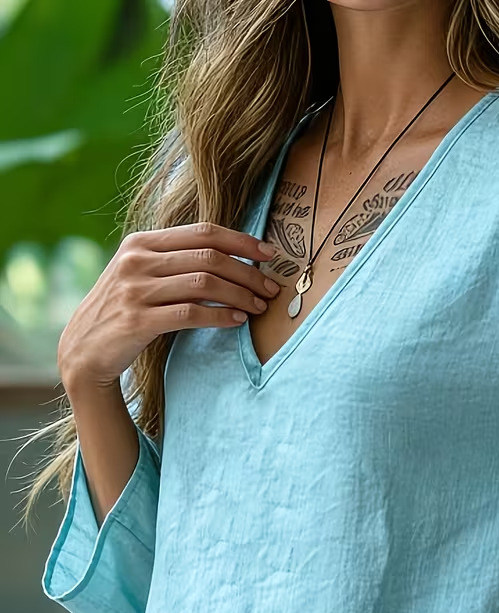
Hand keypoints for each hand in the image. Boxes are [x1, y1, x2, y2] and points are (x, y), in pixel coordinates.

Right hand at [57, 222, 279, 389]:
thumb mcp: (141, 275)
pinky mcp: (138, 320)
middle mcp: (137, 260)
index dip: (242, 241)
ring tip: (260, 307)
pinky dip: (220, 316)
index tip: (270, 254)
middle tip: (272, 288)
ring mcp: (135, 290)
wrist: (83, 350)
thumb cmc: (123, 311)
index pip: (203, 232)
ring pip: (204, 284)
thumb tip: (230, 258)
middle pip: (209, 257)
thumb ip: (175, 261)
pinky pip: (191, 314)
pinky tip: (238, 321)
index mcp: (142, 242)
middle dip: (248, 272)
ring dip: (240, 295)